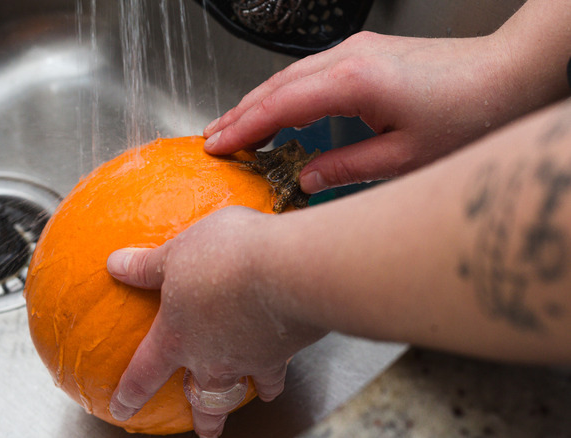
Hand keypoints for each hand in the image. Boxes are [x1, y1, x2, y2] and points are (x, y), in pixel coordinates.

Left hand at [106, 207, 325, 437]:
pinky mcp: (284, 351)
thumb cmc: (224, 258)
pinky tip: (282, 364)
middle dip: (203, 419)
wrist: (287, 269)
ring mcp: (250, 359)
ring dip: (241, 400)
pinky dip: (277, 375)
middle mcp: (212, 359)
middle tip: (204, 432)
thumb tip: (116, 264)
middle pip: (203, 400)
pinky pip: (279, 369)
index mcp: (176, 338)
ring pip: (241, 391)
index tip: (122, 409)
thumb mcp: (175, 252)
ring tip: (248, 401)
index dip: (130, 394)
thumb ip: (146, 265)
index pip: (145, 374)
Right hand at [203, 31, 526, 193]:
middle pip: (275, 86)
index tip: (215, 147)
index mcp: (352, 84)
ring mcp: (357, 49)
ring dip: (259, 101)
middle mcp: (348, 58)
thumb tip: (306, 180)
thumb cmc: (468, 115)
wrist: (509, 73)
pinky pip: (310, 70)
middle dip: (240, 113)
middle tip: (212, 139)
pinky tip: (279, 109)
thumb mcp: (403, 160)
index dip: (242, 128)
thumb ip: (345, 169)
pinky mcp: (368, 51)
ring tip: (236, 127)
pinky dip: (284, 92)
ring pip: (290, 75)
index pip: (277, 107)